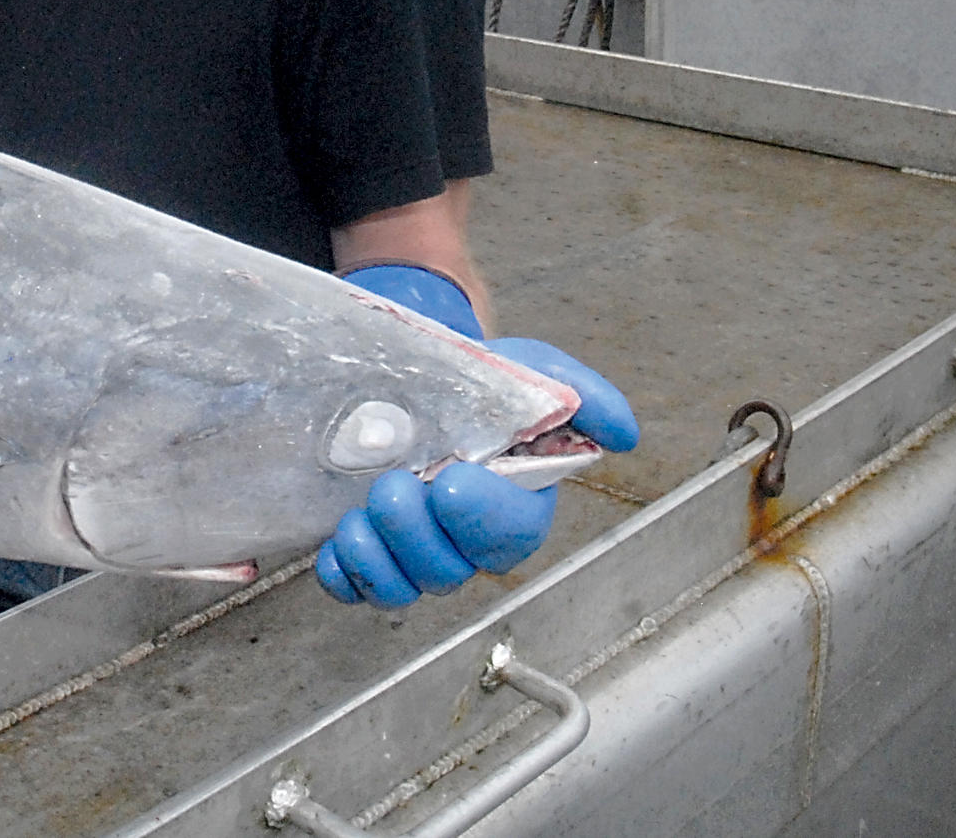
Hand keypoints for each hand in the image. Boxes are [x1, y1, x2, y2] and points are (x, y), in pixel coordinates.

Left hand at [318, 266, 638, 607]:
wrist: (414, 375)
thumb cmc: (480, 383)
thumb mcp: (533, 371)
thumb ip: (581, 397)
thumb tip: (623, 433)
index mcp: (514, 503)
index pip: (510, 532)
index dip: (483, 516)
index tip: (453, 480)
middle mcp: (466, 538)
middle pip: (449, 567)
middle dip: (416, 533)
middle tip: (394, 486)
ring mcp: (415, 549)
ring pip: (404, 586)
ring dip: (378, 559)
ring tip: (359, 517)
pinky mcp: (369, 548)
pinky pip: (355, 585)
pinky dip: (342, 575)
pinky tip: (332, 551)